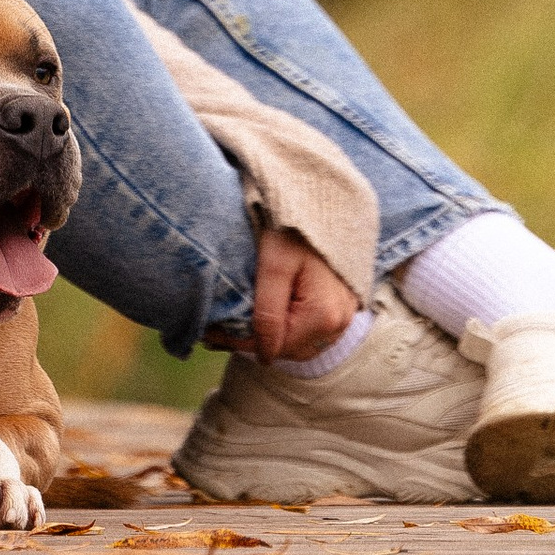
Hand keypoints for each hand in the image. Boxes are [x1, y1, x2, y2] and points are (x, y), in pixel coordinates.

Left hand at [213, 225, 360, 365]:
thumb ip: (268, 312)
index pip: (274, 346)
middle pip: (289, 349)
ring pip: (300, 343)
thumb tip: (264, 356)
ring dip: (272, 337)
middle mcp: (340, 322)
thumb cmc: (295, 226)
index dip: (239, 341)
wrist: (322, 198)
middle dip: (254, 341)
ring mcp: (345, 315)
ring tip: (239, 323)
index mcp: (324, 316)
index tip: (209, 334)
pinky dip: (289, 326)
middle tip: (219, 330)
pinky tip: (268, 313)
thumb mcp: (274, 264)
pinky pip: (312, 329)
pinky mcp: (343, 305)